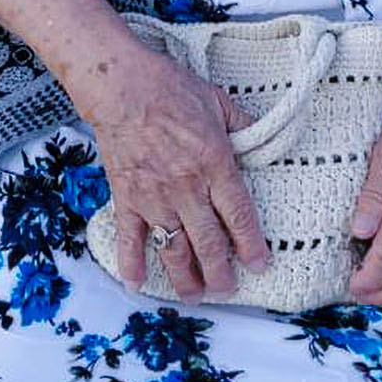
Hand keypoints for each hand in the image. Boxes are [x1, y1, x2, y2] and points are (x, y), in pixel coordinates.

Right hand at [79, 44, 268, 301]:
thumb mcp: (217, 100)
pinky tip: (136, 283)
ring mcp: (154, 195)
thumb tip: (262, 138)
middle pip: (208, 241)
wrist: (119, 85)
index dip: (251, 244)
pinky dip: (131, 262)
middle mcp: (187, 187)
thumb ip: (242, 124)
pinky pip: (130, 237)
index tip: (260, 265)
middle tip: (227, 291)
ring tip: (194, 296)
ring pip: (173, 247)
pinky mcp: (126, 196)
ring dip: (184, 277)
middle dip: (220, 272)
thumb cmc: (169, 87)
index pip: (238, 214)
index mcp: (215, 163)